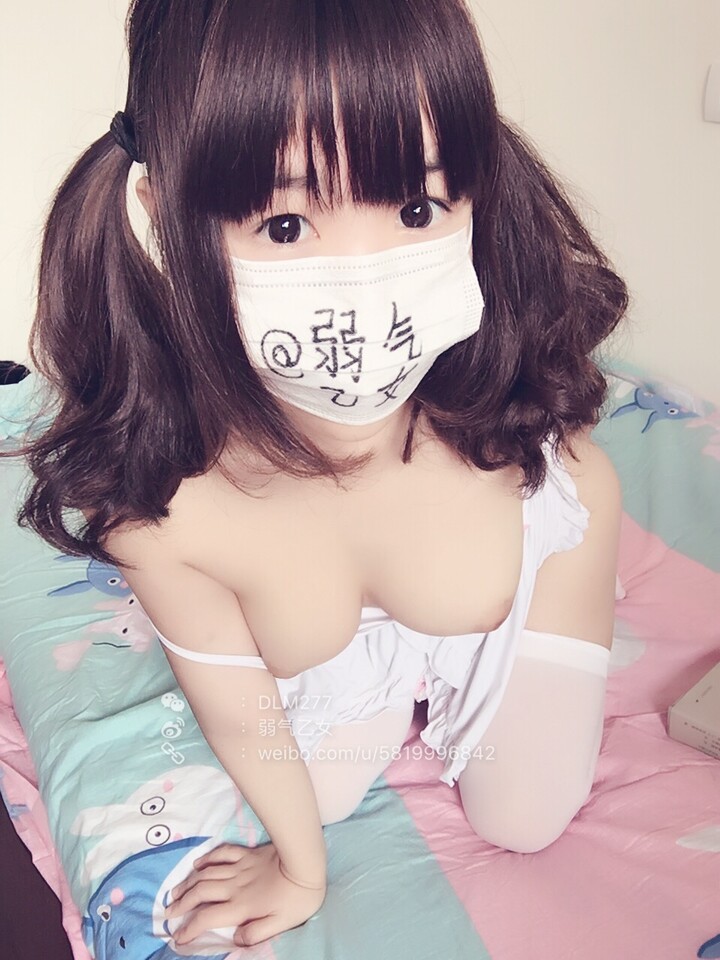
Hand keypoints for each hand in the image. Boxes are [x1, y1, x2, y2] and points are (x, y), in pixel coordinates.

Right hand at [164, 842, 326, 946]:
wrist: (306, 863)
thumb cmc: (297, 897)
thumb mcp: (280, 924)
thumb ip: (255, 933)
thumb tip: (235, 938)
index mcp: (241, 906)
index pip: (207, 918)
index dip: (189, 928)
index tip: (178, 936)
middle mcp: (234, 886)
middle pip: (200, 893)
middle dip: (181, 903)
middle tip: (168, 912)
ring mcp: (240, 867)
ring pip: (206, 874)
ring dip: (188, 882)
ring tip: (175, 892)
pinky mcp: (247, 854)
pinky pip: (221, 854)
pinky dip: (207, 858)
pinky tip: (198, 863)